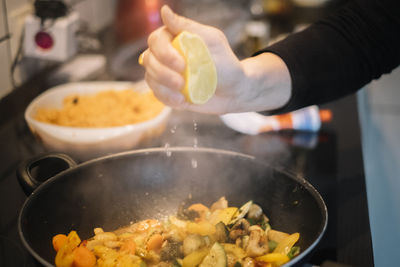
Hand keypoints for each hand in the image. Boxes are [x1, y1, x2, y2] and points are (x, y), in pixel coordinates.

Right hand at [141, 5, 291, 113]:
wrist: (234, 90)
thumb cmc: (225, 63)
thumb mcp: (211, 42)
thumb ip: (187, 28)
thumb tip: (164, 10)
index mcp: (174, 38)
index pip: (156, 40)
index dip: (164, 53)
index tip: (182, 65)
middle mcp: (166, 54)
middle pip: (149, 59)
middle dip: (163, 73)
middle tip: (182, 82)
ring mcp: (165, 73)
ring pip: (150, 77)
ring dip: (164, 87)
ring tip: (183, 94)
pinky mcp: (168, 91)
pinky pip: (157, 94)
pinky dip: (167, 98)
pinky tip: (182, 101)